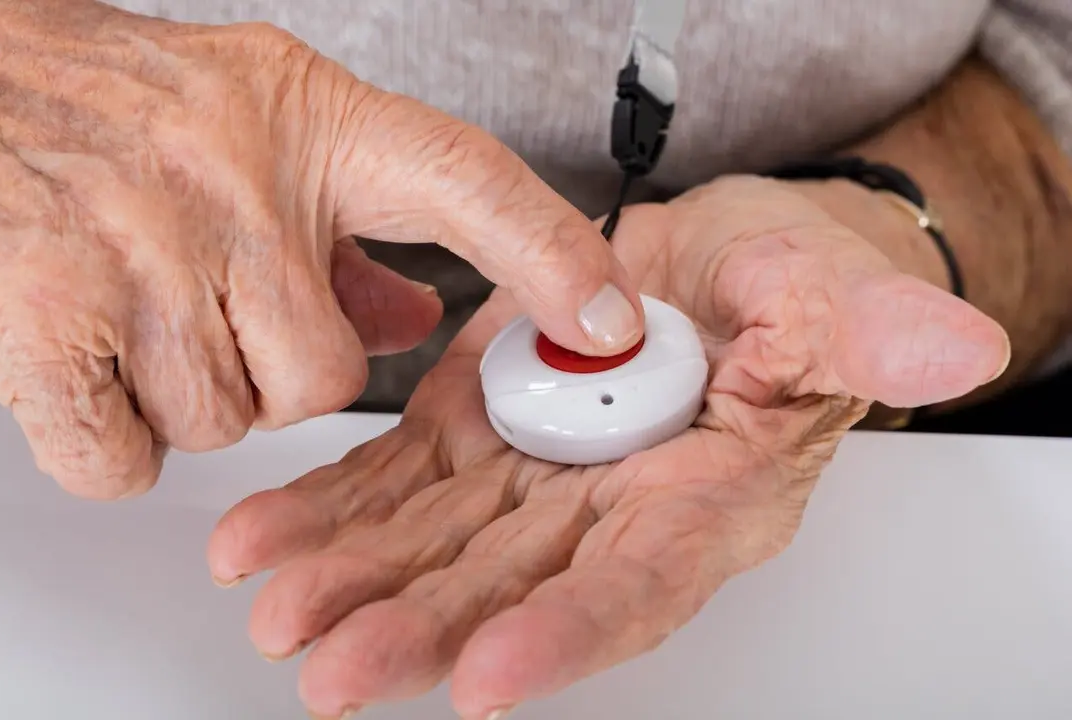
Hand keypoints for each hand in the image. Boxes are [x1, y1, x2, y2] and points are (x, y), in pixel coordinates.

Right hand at [0, 1, 642, 498]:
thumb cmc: (101, 104)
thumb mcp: (251, 126)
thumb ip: (350, 227)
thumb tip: (418, 318)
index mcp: (305, 122)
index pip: (466, 181)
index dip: (550, 254)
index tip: (610, 318)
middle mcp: (234, 179)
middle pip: (327, 377)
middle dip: (272, 375)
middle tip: (205, 308)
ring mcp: (143, 248)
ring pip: (230, 423)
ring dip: (184, 397)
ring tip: (128, 308)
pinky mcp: (50, 321)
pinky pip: (130, 457)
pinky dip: (108, 434)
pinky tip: (80, 355)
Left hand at [207, 177, 1008, 718]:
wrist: (698, 258)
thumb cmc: (774, 282)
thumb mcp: (829, 290)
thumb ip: (869, 328)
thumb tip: (956, 346)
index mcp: (703, 496)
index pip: (640, 585)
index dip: (570, 634)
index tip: (493, 678)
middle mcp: (607, 508)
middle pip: (511, 588)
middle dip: (422, 630)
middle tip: (334, 667)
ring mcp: (531, 474)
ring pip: (433, 545)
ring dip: (353, 579)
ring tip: (276, 608)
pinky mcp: (471, 429)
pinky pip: (393, 481)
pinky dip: (328, 511)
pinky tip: (263, 538)